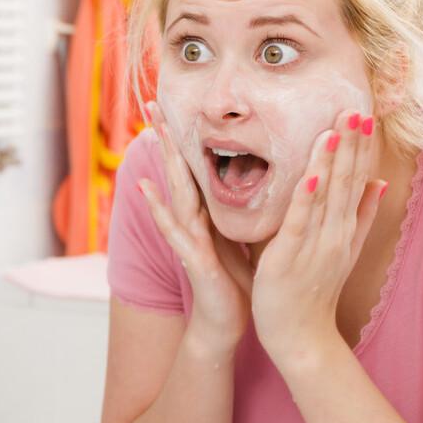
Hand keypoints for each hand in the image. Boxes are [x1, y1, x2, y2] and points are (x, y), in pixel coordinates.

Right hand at [138, 101, 252, 353]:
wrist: (229, 321)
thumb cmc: (240, 279)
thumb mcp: (251, 234)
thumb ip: (253, 208)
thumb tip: (275, 178)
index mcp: (213, 212)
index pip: (200, 166)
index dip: (191, 136)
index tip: (182, 103)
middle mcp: (196, 219)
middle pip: (181, 170)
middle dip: (168, 136)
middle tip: (154, 101)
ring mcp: (189, 236)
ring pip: (176, 189)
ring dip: (163, 160)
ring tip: (152, 131)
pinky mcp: (192, 256)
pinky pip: (174, 228)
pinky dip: (159, 209)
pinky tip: (146, 189)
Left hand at [251, 109, 386, 366]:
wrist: (302, 337)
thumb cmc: (315, 290)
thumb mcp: (344, 248)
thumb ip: (362, 215)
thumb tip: (381, 181)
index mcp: (345, 227)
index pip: (356, 179)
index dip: (360, 147)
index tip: (362, 113)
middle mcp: (336, 233)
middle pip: (346, 182)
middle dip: (350, 145)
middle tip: (353, 106)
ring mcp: (316, 245)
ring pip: (326, 198)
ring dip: (331, 163)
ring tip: (335, 129)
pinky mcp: (291, 257)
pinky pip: (300, 225)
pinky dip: (307, 200)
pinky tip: (310, 177)